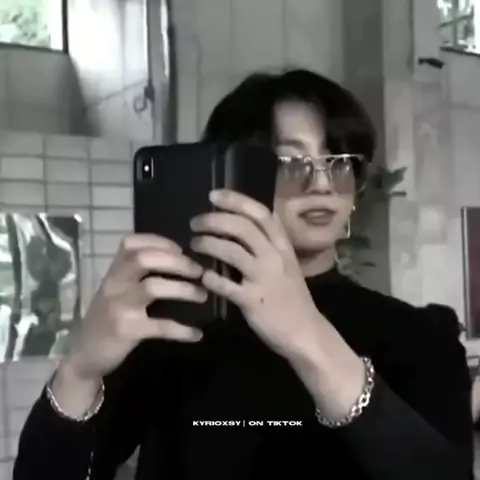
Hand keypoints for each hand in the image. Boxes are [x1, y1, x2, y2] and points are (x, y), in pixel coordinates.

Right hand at [64, 234, 206, 380]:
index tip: (182, 250)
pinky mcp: (126, 330)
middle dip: (177, 262)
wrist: (84, 354)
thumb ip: (136, 274)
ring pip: (153, 287)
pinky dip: (182, 330)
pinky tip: (196, 334)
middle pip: (144, 259)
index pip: (132, 243)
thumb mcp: (116, 290)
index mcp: (114, 271)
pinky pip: (160, 326)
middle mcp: (114, 284)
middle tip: (199, 271)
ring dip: (184, 289)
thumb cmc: (106, 318)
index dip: (161, 242)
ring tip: (203, 295)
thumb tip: (177, 260)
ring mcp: (119, 306)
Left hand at [190, 189, 322, 359]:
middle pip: (241, 227)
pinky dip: (210, 278)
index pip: (260, 214)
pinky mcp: (252, 300)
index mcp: (283, 246)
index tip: (213, 195)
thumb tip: (238, 228)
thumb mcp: (286, 264)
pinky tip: (202, 277)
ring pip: (231, 251)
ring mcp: (264, 278)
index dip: (236, 201)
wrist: (305, 332)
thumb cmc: (292, 297)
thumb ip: (267, 246)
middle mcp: (275, 257)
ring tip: (194, 243)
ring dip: (208, 243)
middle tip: (195, 222)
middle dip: (214, 220)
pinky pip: (226, 285)